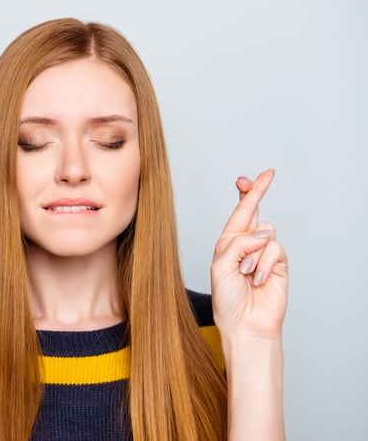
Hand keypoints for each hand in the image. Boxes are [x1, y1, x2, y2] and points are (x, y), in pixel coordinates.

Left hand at [211, 170, 287, 341]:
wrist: (246, 324)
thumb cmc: (227, 299)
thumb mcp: (221, 266)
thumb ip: (237, 244)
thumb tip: (263, 232)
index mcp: (227, 244)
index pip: (238, 214)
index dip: (245, 195)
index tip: (247, 178)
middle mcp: (245, 245)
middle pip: (254, 212)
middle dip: (257, 193)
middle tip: (266, 175)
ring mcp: (263, 253)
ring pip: (264, 232)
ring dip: (253, 253)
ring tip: (246, 275)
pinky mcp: (279, 263)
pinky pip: (274, 248)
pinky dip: (264, 263)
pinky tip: (258, 280)